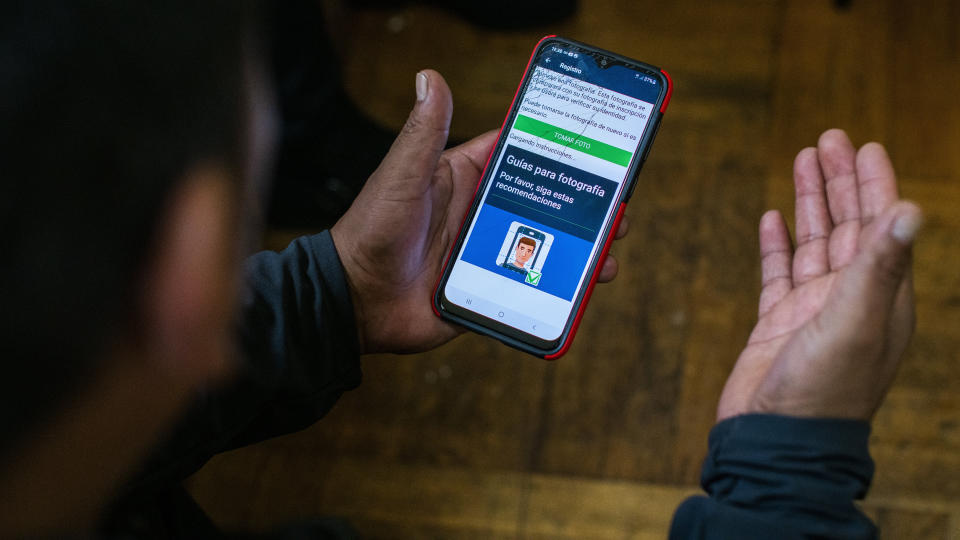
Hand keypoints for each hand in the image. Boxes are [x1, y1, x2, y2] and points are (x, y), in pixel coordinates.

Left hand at [331, 70, 625, 353]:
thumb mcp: (402, 177)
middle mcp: (481, 212)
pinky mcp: (489, 287)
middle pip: (544, 202)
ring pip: (546, 244)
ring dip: (582, 245)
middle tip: (617, 204)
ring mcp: (488, 251)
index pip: (518, 152)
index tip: (594, 141)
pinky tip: (587, 286)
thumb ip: (422, 133)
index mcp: (465, 177)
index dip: (555, 145)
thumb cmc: (372, 231)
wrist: (357, 302)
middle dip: (583, 202)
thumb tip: (430, 77)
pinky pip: (533, 285)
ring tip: (610, 248)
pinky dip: (562, 286)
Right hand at [717, 129, 921, 420]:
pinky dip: (776, 244)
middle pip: (847, 225)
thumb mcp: (857, 321)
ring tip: (800, 162)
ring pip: (813, 242)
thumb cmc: (824, 390)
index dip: (874, 183)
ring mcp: (812, 309)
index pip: (881, 225)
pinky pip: (779, 272)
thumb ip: (880, 265)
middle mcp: (849, 297)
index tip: (865, 147)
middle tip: (828, 140)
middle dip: (838, 181)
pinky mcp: (778, 323)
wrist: (776, 438)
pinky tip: (772, 219)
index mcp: (879, 295)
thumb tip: (911, 209)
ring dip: (808, 203)